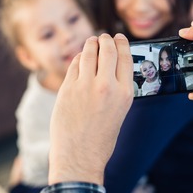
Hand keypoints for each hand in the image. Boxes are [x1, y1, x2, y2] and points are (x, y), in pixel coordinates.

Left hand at [48, 33, 133, 184]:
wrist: (79, 156)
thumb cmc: (101, 138)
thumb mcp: (120, 111)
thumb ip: (118, 88)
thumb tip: (112, 66)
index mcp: (125, 93)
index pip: (125, 57)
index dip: (122, 43)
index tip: (119, 37)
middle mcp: (107, 86)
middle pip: (108, 50)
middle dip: (106, 40)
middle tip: (104, 37)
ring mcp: (85, 86)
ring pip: (89, 53)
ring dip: (91, 44)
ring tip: (92, 42)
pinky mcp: (67, 89)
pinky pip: (74, 65)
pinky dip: (79, 58)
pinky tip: (80, 58)